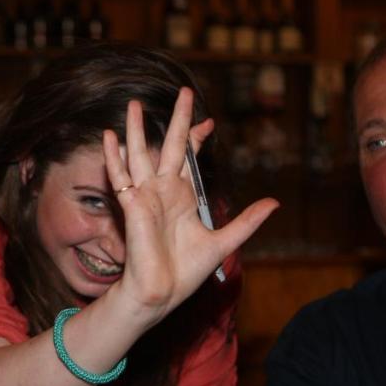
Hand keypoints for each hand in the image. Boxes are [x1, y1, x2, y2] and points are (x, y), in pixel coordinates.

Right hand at [102, 87, 276, 324]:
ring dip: (136, 130)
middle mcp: (163, 192)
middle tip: (184, 92)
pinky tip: (110, 137)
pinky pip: (121, 177)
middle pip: (169, 147)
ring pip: (139, 155)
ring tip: (132, 104)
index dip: (198, 139)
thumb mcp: (224, 242)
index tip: (209, 121)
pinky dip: (115, 157)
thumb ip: (247, 221)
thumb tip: (274, 203)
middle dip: (178, 120)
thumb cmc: (186, 272)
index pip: (190, 160)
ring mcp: (146, 197)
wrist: (162, 293)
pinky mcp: (133, 207)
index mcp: (182, 198)